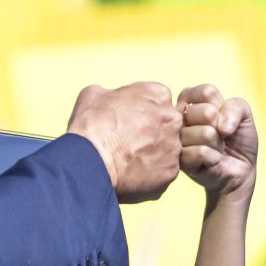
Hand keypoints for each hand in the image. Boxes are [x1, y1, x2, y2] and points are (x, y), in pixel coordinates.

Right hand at [68, 82, 180, 204]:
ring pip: (168, 148)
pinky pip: (165, 170)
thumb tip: (111, 101)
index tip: (130, 119)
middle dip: (153, 131)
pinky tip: (135, 172)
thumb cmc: (93, 125)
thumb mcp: (95, 94)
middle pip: (167, 123)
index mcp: (158, 95)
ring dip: (154, 152)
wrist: (92, 160)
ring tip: (131, 158)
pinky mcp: (171, 170)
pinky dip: (153, 172)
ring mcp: (174, 146)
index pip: (158, 100)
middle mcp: (172, 118)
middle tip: (132, 140)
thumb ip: (113, 94)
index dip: (143, 110)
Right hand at [177, 84, 257, 200]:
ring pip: (206, 133)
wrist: (240, 170)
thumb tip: (221, 127)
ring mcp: (177, 139)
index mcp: (189, 100)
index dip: (222, 107)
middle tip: (219, 136)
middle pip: (206, 112)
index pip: (206, 92)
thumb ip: (236, 107)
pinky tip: (211, 161)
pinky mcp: (179, 161)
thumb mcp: (244, 115)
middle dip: (220, 127)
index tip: (222, 117)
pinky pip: (202, 152)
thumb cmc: (238, 139)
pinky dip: (214, 158)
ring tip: (214, 149)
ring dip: (218, 144)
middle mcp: (179, 117)